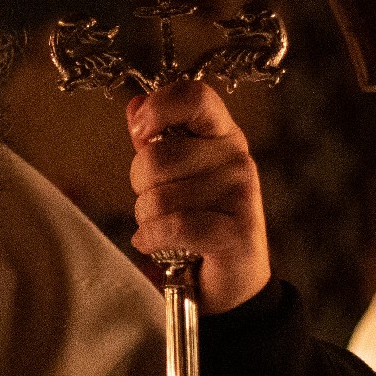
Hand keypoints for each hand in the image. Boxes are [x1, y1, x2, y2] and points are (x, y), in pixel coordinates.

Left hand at [128, 79, 271, 314]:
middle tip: (159, 203)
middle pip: (156, 158)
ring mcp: (240, 194)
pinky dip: (153, 239)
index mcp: (222, 134)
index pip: (195, 96)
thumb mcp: (177, 174)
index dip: (159, 107)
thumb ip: (156, 140)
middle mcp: (236, 158)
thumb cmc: (199, 218)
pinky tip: (156, 244)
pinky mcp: (236, 232)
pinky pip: (173, 226)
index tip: (141, 130)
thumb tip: (134, 105)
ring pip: (157, 198)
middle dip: (140, 187)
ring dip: (147, 220)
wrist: (231, 279)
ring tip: (165, 228)